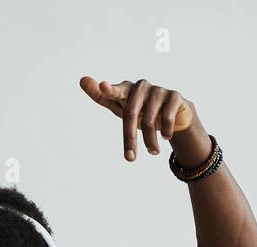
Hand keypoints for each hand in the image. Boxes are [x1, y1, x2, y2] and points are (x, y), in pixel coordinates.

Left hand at [79, 75, 195, 161]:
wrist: (174, 116)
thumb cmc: (142, 111)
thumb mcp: (121, 107)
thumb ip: (102, 96)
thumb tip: (82, 79)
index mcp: (126, 89)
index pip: (116, 91)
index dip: (109, 90)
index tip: (103, 86)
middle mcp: (141, 86)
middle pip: (131, 114)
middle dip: (130, 139)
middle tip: (130, 159)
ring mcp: (158, 89)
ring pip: (150, 120)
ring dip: (150, 141)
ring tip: (153, 152)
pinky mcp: (174, 96)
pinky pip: (166, 117)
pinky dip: (165, 132)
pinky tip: (166, 137)